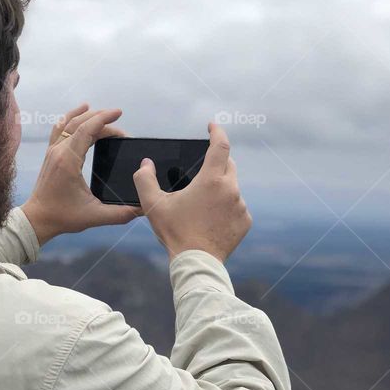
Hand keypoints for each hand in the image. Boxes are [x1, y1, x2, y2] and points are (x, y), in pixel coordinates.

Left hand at [21, 104, 141, 244]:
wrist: (37, 219)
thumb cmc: (63, 216)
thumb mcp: (94, 217)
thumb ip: (120, 214)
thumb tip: (143, 209)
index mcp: (68, 160)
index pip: (87, 129)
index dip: (104, 118)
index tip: (119, 113)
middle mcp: (58, 151)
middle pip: (80, 123)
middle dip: (101, 119)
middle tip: (120, 125)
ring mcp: (52, 151)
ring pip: (68, 123)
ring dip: (86, 116)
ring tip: (102, 113)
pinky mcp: (50, 154)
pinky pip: (59, 128)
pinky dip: (70, 118)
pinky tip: (80, 112)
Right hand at [133, 122, 250, 262]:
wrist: (196, 263)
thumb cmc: (175, 232)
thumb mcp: (152, 204)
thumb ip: (144, 179)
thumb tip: (145, 164)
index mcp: (211, 180)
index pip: (220, 145)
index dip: (217, 131)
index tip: (212, 126)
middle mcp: (231, 189)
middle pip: (228, 164)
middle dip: (216, 162)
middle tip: (201, 171)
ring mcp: (240, 206)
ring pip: (231, 187)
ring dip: (219, 188)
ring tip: (201, 204)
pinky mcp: (245, 221)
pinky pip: (236, 207)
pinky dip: (226, 207)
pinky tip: (211, 219)